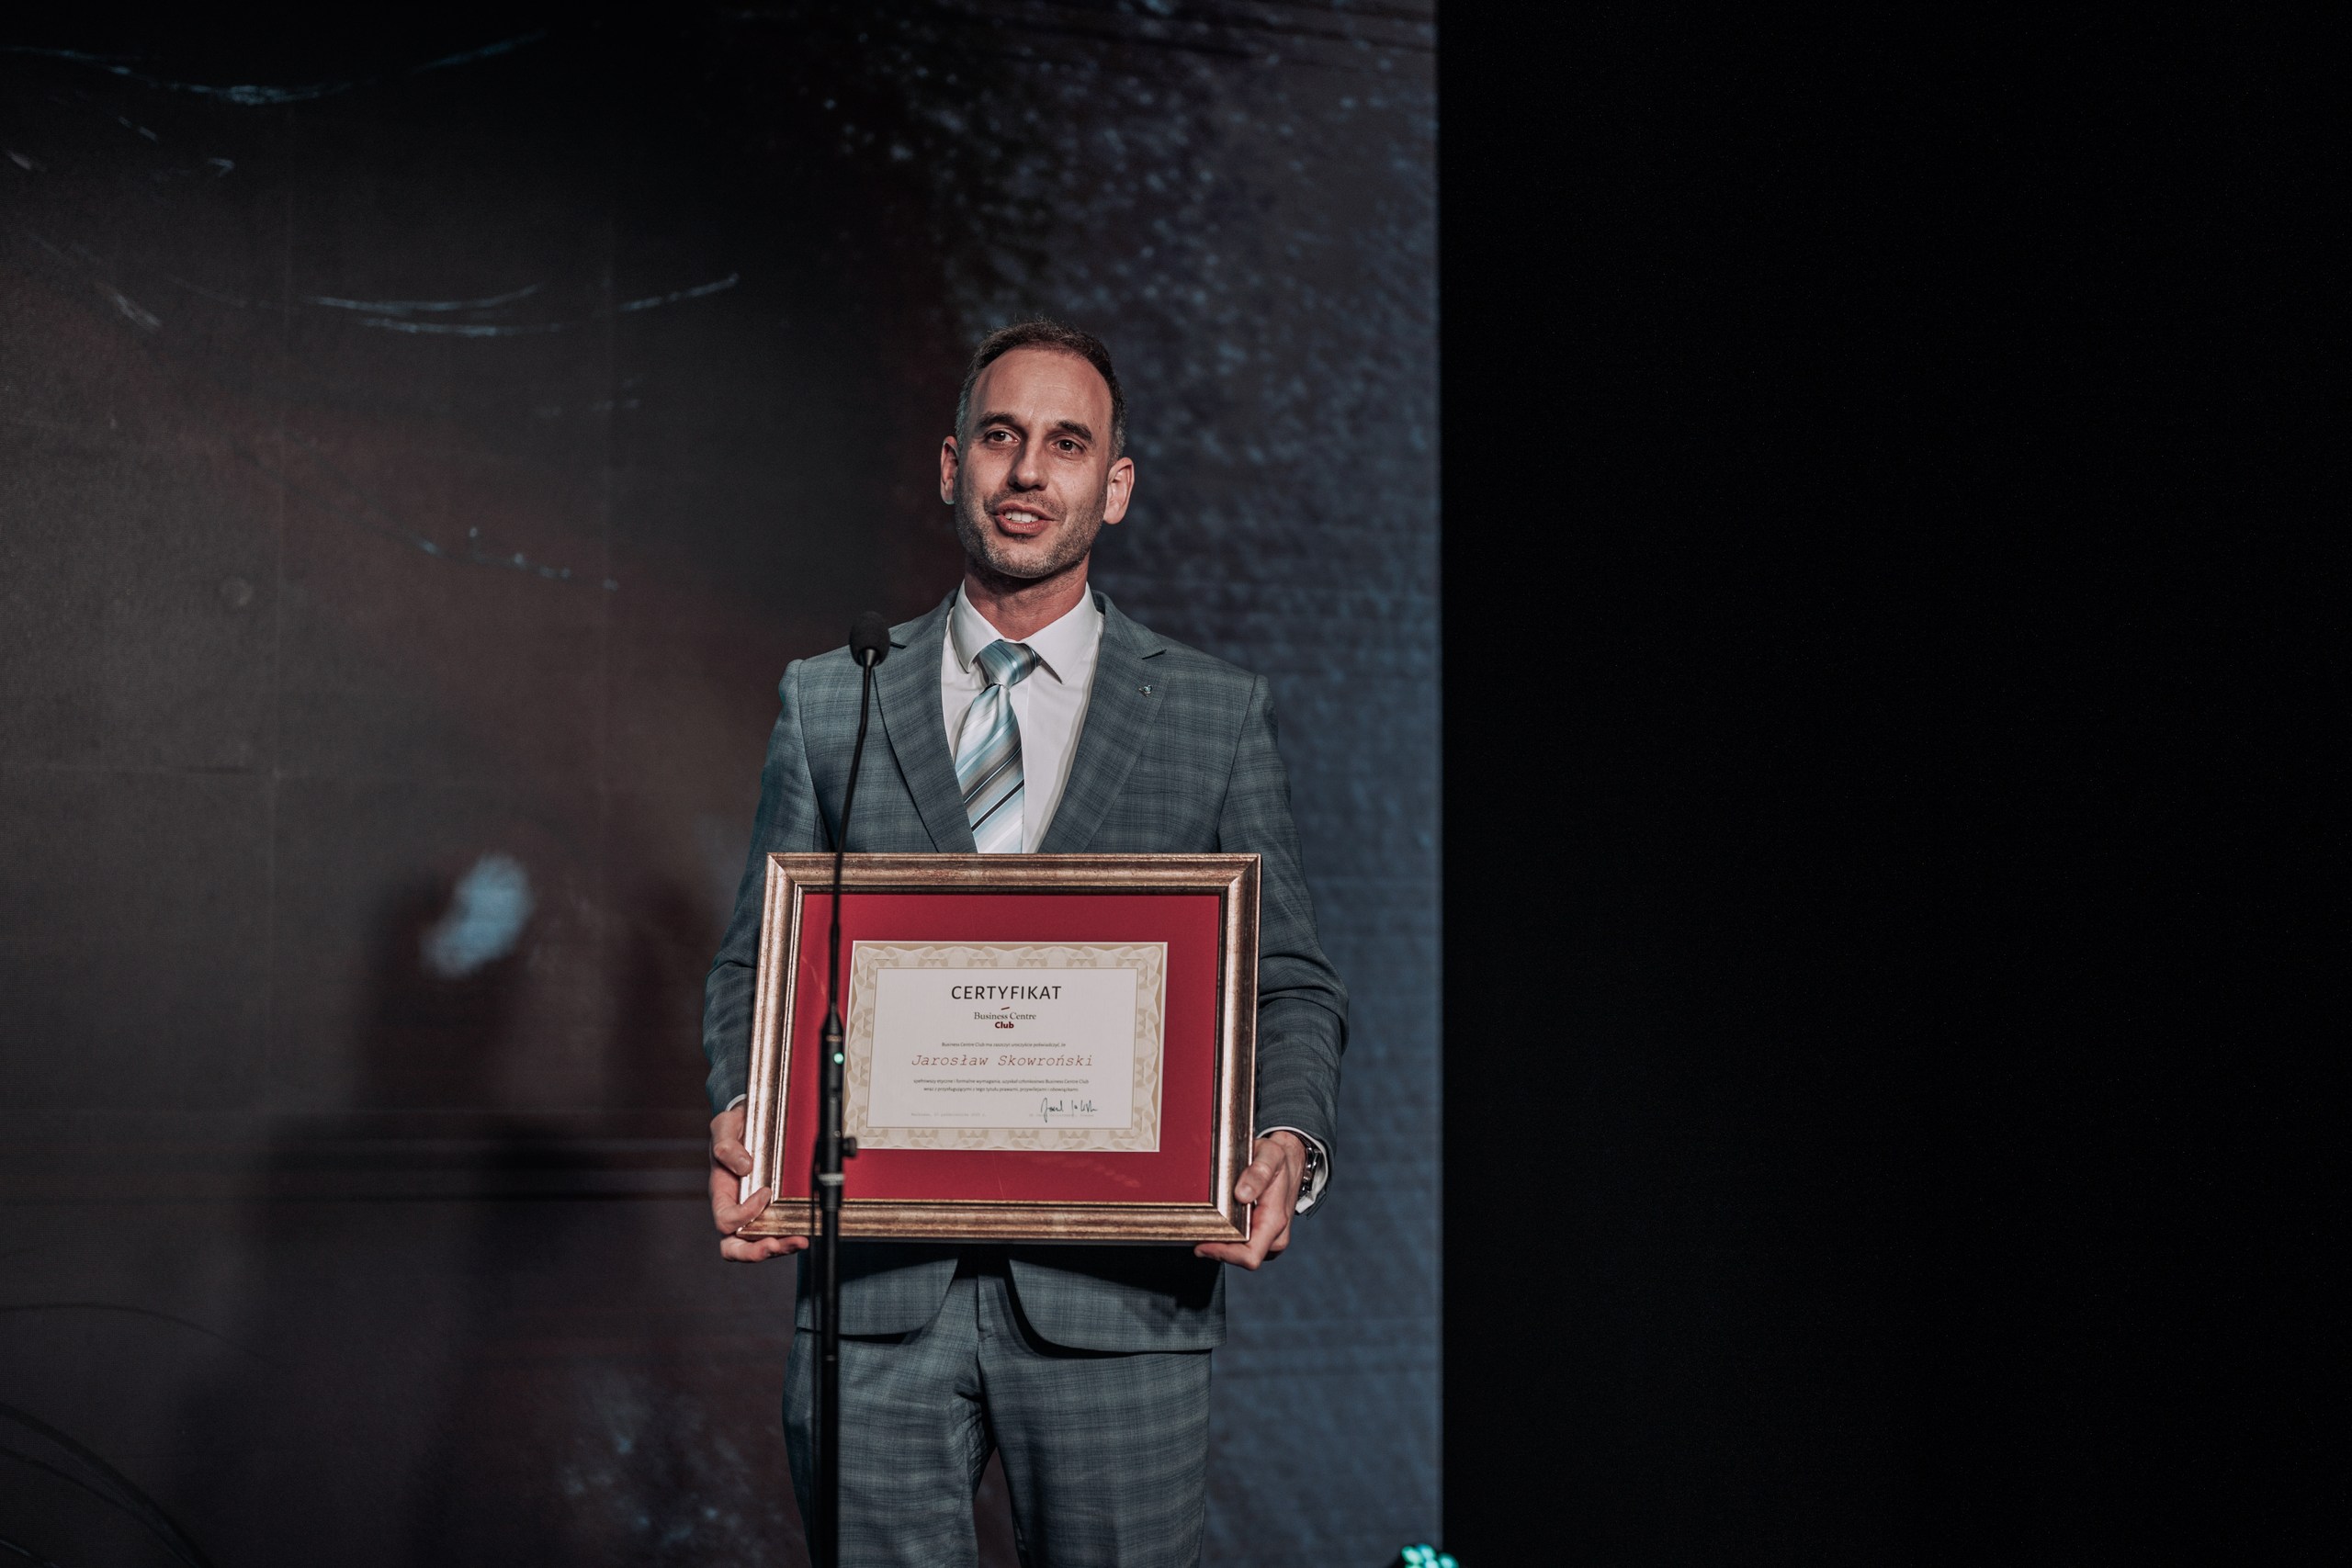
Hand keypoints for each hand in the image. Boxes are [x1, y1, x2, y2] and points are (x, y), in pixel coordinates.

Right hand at [709, 1105, 805, 1262]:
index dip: (744, 1214)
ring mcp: (754, 1212)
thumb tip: (743, 1168)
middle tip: (775, 1244)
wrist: (753, 1119)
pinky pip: (778, 1232)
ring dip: (780, 1248)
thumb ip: (726, 1146)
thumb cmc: (736, 1127)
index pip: (725, 1219)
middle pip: (734, 1247)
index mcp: (721, 1193)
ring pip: (759, 1245)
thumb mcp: (725, 1126)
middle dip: (755, 1252)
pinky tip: (804, 1232)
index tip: (766, 1192)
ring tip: (800, 1241)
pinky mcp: (773, 1209)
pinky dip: (790, 1237)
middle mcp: (736, 1208)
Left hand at [1195, 1131, 1304, 1269]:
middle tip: (1197, 1228)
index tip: (1201, 1244)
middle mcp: (1275, 1237)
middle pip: (1239, 1258)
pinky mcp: (1262, 1239)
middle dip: (1217, 1247)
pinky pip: (1241, 1247)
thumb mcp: (1270, 1155)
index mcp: (1275, 1221)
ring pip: (1238, 1254)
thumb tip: (1242, 1195)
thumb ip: (1258, 1173)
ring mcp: (1269, 1241)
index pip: (1250, 1256)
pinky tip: (1218, 1221)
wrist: (1290, 1163)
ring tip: (1207, 1220)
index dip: (1224, 1254)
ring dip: (1220, 1242)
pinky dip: (1226, 1238)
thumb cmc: (1278, 1159)